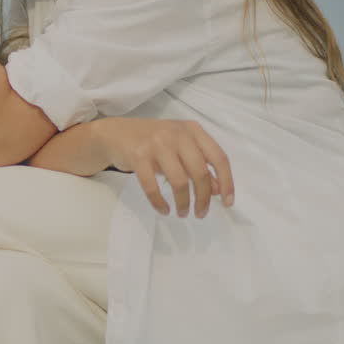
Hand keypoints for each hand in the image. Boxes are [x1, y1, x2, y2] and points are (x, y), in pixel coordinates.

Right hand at [93, 117, 233, 217]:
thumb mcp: (180, 148)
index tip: (228, 203)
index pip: (218, 157)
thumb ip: (200, 165)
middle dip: (203, 198)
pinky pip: (152, 186)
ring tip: (182, 213)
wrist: (115, 133)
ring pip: (179, 181)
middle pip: (199, 172)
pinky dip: (159, 202)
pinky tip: (163, 210)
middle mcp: (177, 134)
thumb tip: (219, 190)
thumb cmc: (152, 141)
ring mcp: (157, 144)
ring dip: (183, 202)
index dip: (227, 182)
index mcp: (192, 130)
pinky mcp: (138, 155)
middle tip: (201, 213)